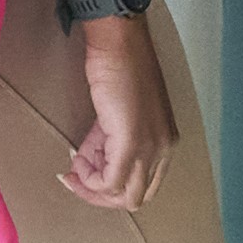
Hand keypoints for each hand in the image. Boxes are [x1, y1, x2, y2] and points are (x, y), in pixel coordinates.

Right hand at [66, 12, 170, 212]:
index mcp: (166, 143)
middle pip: (136, 197)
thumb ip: (109, 142)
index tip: (86, 170)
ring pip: (123, 196)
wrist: (118, 45)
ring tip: (76, 165)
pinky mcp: (131, 145)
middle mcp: (164, 150)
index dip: (112, 184)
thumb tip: (90, 162)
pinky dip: (88, 179)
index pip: (144, 185)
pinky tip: (76, 161)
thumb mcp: (119, 116)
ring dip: (92, 188)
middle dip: (101, 194)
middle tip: (77, 178)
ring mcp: (150, 149)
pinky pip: (109, 182)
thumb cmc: (119, 69)